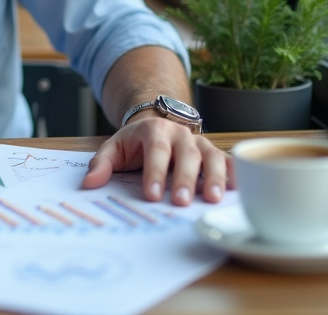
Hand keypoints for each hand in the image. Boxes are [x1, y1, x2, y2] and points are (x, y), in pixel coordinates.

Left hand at [81, 114, 230, 205]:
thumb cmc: (135, 143)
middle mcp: (180, 134)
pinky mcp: (214, 153)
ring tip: (213, 199)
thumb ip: (101, 164)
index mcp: (154, 130)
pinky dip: (234, 173)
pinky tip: (238, 190)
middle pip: (186, 155)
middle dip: (184, 179)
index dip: (155, 172)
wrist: (156, 126)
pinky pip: (228, 161)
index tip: (153, 195)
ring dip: (214, 178)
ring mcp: (200, 143)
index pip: (156, 150)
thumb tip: (89, 184)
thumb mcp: (114, 148)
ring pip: (211, 157)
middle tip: (182, 202)